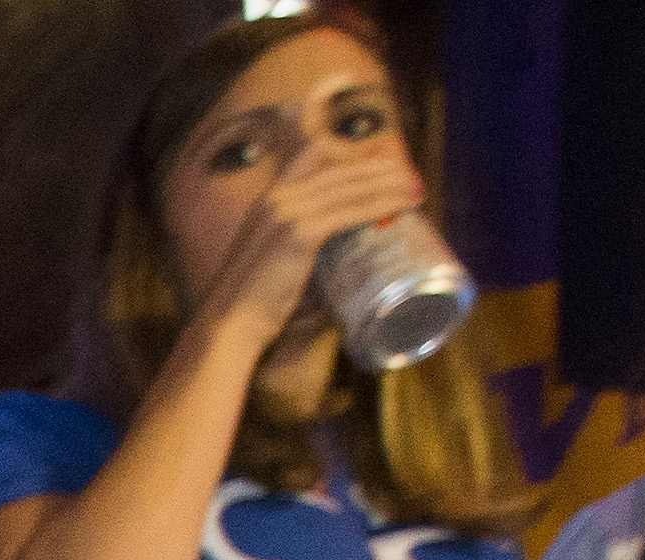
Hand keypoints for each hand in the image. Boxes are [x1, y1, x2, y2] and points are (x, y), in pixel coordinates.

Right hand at [193, 130, 435, 355]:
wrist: (228, 323)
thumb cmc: (253, 304)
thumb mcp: (275, 262)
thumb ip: (305, 252)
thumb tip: (346, 268)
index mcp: (269, 197)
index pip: (315, 151)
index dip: (352, 151)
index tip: (381, 163)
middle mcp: (278, 196)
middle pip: (341, 165)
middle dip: (381, 167)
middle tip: (410, 177)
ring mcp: (287, 212)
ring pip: (351, 185)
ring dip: (390, 183)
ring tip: (416, 189)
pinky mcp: (299, 234)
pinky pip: (351, 210)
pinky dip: (382, 204)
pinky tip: (404, 204)